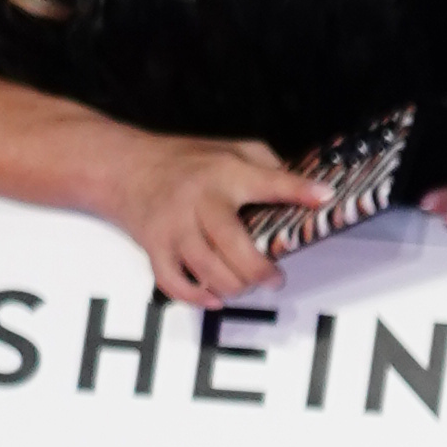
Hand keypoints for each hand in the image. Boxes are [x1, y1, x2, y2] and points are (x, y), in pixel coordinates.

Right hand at [106, 132, 326, 303]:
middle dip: (261, 271)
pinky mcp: (154, 247)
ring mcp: (173, 226)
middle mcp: (198, 201)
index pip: (266, 182)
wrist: (123, 166)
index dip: (297, 191)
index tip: (323, 198)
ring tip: (245, 284)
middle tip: (275, 277)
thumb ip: (268, 165)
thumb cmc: (185, 161)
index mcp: (222, 173)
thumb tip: (307, 189)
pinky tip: (214, 296)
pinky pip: (174, 282)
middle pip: (234, 245)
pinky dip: (197, 297)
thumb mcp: (230, 149)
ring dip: (234, 287)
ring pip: (208, 270)